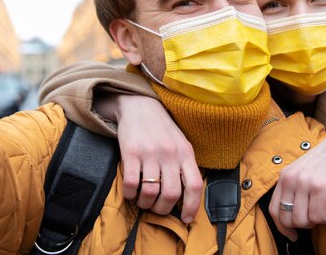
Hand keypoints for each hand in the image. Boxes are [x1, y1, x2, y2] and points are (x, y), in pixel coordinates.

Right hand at [97, 93, 201, 222]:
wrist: (139, 105)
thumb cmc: (162, 129)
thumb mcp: (181, 144)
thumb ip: (185, 166)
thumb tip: (187, 197)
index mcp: (186, 152)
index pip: (195, 185)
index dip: (192, 207)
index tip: (187, 219)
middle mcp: (170, 153)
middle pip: (171, 194)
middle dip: (163, 209)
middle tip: (156, 208)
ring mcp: (150, 153)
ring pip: (150, 192)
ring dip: (145, 204)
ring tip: (143, 201)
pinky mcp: (130, 152)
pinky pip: (131, 184)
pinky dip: (130, 195)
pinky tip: (131, 192)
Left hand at [269, 123, 325, 240]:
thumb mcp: (303, 172)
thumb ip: (294, 190)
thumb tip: (293, 221)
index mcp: (284, 176)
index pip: (274, 210)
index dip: (283, 228)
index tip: (293, 235)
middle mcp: (290, 179)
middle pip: (288, 220)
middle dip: (305, 224)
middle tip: (319, 212)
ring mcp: (304, 183)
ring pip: (303, 221)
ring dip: (318, 219)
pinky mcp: (320, 187)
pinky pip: (319, 217)